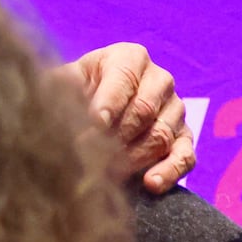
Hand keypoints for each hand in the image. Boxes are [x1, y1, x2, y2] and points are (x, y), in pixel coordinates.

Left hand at [65, 42, 194, 192]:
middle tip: (90, 153)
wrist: (94, 107)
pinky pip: (185, 156)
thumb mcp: (64, 80)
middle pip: (144, 110)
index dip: (109, 103)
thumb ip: (60, 86)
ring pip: (161, 135)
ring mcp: (175, 109)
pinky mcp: (184, 137)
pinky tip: (150, 184)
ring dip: (133, 157)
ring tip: (107, 172)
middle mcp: (159, 80)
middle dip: (116, 135)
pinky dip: (170, 171)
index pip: (124, 79)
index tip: (95, 123)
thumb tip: (56, 101)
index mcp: (130, 57)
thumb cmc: (75, 89)